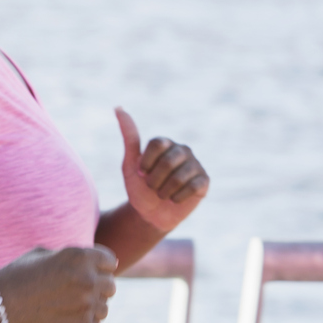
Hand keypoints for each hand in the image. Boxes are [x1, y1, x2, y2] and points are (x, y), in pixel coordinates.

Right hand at [0, 246, 116, 322]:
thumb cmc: (14, 279)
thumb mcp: (40, 255)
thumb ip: (70, 257)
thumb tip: (92, 262)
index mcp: (79, 256)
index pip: (109, 261)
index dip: (98, 267)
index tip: (87, 275)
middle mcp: (87, 280)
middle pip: (110, 286)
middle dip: (96, 289)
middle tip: (74, 295)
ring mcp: (86, 307)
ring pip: (103, 309)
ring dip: (89, 309)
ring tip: (64, 310)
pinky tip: (62, 322)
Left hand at [117, 108, 206, 232]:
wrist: (150, 214)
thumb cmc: (139, 188)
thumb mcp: (130, 164)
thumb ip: (129, 137)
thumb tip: (118, 108)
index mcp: (165, 143)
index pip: (157, 144)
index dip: (146, 163)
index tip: (141, 173)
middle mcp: (182, 150)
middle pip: (168, 161)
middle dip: (154, 180)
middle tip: (152, 187)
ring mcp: (195, 165)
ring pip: (179, 177)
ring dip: (164, 191)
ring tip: (162, 194)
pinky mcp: (204, 181)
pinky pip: (193, 187)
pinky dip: (178, 197)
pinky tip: (175, 199)